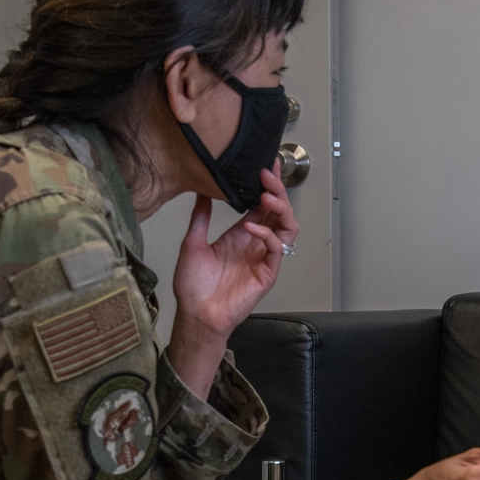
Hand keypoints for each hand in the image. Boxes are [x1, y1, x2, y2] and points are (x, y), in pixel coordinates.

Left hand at [168, 163, 298, 396]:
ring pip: (287, 228)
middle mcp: (257, 243)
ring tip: (266, 197)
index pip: (262, 205)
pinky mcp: (268, 273)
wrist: (196, 314)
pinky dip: (267, 235)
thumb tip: (201, 191)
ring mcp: (264, 257)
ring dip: (280, 210)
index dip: (268, 185)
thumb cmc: (194, 286)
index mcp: (242, 234)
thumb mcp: (192, 243)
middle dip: (277, 191)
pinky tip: (251, 227)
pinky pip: (276, 249)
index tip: (268, 165)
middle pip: (278, 212)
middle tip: (267, 175)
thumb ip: (200, 218)